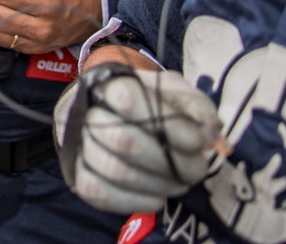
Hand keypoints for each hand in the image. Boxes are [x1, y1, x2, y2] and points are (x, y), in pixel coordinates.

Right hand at [53, 62, 221, 212]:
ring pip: (114, 171)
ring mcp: (77, 145)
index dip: (169, 125)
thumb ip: (196, 108)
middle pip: (124, 141)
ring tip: (178, 183)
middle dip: (171, 163)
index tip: (197, 142)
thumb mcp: (176, 94)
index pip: (129, 99)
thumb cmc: (148, 103)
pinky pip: (100, 193)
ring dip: (158, 184)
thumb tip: (210, 135)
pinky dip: (136, 201)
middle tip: (196, 170)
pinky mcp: (76, 174)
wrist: (107, 113)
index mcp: (110, 84)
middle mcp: (85, 112)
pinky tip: (157, 197)